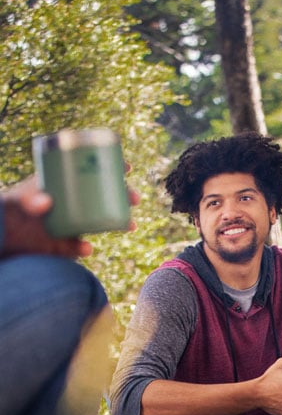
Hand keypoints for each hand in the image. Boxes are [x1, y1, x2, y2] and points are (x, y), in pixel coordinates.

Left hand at [1, 174, 139, 259]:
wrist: (4, 233)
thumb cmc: (11, 209)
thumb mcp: (22, 199)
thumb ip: (31, 200)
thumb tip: (45, 203)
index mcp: (66, 186)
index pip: (92, 172)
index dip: (111, 167)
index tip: (126, 165)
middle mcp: (73, 203)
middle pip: (105, 196)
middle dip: (124, 195)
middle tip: (135, 198)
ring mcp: (71, 223)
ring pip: (100, 221)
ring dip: (119, 221)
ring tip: (131, 225)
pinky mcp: (64, 243)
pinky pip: (78, 247)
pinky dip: (82, 249)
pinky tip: (87, 249)